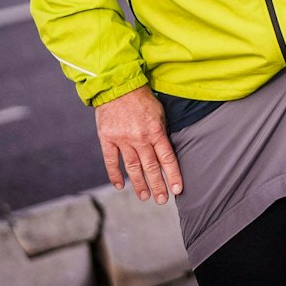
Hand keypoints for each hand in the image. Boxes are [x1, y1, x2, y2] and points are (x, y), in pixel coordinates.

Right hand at [96, 86, 182, 203]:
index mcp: (155, 132)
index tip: (177, 190)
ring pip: (133, 168)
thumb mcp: (160, 112)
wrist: (117, 85)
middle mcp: (140, 139)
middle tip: (161, 200)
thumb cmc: (142, 97)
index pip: (167, 159)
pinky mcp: (107, 138)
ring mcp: (122, 140)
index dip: (173, 176)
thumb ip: (161, 132)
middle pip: (151, 168)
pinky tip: (120, 186)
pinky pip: (111, 161)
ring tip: (145, 196)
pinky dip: (115, 175)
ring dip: (139, 184)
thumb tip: (166, 150)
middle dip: (157, 186)